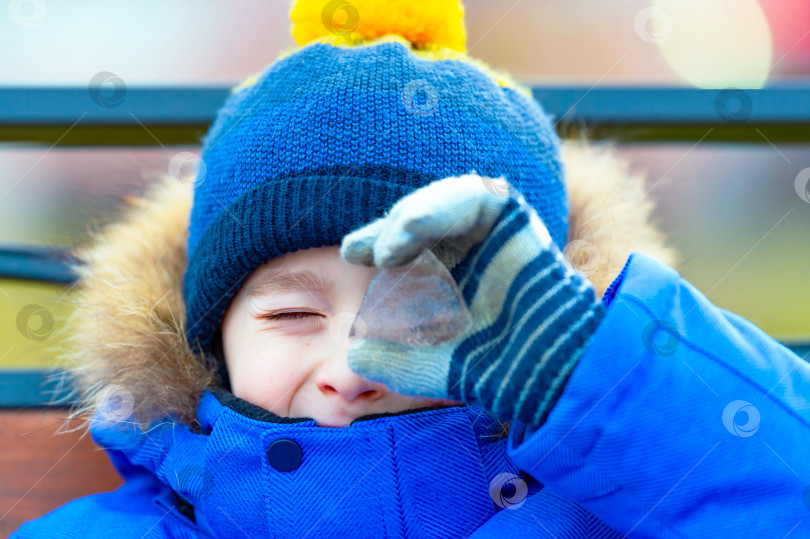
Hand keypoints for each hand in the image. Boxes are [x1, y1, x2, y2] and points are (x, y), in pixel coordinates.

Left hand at [340, 175, 605, 426]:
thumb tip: (353, 354)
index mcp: (450, 273)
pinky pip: (475, 196)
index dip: (378, 243)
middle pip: (419, 221)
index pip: (406, 248)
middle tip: (357, 249)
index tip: (351, 253)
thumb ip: (388, 360)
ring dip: (409, 220)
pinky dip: (438, 207)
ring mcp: (492, 232)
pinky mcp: (514, 218)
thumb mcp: (425, 365)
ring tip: (386, 250)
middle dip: (387, 230)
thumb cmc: (488, 370)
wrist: (539, 371)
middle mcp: (470, 249)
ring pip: (442, 203)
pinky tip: (410, 230)